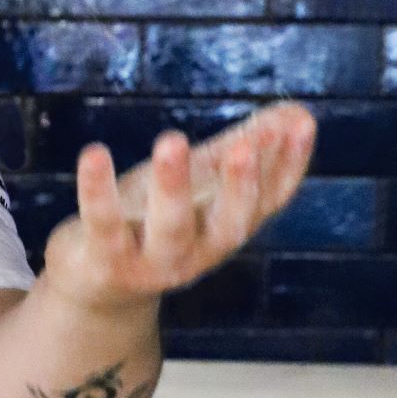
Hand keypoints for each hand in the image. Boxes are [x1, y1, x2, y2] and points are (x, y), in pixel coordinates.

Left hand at [41, 101, 317, 315]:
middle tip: (246, 146)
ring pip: (168, 227)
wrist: (98, 287)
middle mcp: (198, 252)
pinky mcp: (106, 261)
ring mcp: (152, 262)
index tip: (302, 122)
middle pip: (229, 224)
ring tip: (172, 140)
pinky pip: (103, 225)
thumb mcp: (200, 185)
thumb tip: (298, 110)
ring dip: (173, 185)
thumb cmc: (156, 222)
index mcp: (227, 229)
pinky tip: (94, 153)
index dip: (289, 164)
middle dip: (239, 185)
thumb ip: (243, 148)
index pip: (270, 200)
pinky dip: (98, 191)